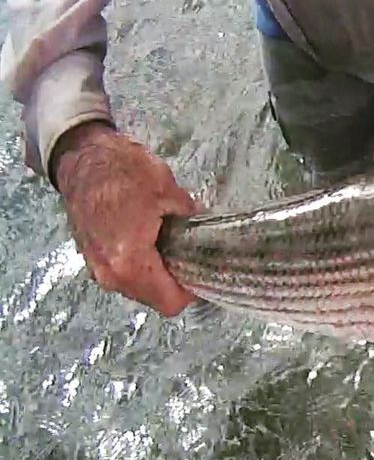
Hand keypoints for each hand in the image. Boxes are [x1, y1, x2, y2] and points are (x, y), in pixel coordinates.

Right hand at [52, 122, 197, 315]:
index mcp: (130, 261)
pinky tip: (152, 244)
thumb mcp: (169, 192)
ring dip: (157, 277)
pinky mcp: (91, 259)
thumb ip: (191, 219)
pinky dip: (140, 268)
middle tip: (192, 259)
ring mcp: (96, 268)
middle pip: (154, 299)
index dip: (192, 292)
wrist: (81, 157)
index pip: (170, 302)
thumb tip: (206, 230)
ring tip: (172, 249)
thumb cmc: (124, 171)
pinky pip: (123, 276)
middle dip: (175, 284)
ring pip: (138, 290)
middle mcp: (110, 274)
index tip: (203, 271)